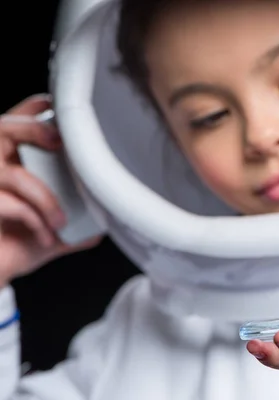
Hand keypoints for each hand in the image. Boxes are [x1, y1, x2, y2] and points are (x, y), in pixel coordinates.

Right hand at [0, 94, 101, 285]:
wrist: (1, 272)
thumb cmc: (21, 246)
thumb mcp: (56, 229)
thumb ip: (82, 218)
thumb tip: (113, 215)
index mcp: (8, 164)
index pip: (14, 123)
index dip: (31, 110)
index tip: (55, 105)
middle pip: (2, 129)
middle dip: (33, 129)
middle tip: (59, 141)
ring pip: (12, 174)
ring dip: (44, 198)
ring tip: (61, 221)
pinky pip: (9, 204)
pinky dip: (34, 220)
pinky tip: (47, 237)